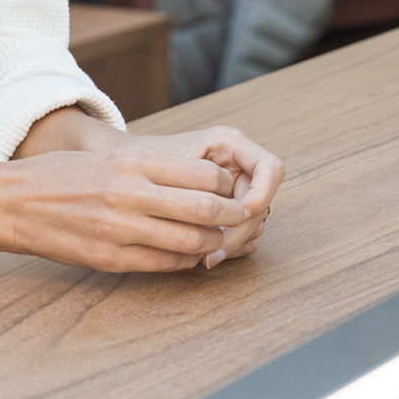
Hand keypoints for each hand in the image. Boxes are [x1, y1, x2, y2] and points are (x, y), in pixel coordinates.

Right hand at [0, 142, 250, 273]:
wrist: (11, 202)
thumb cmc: (60, 175)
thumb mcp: (107, 157)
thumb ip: (152, 169)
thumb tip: (204, 185)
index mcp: (130, 160)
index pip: (203, 174)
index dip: (226, 186)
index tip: (230, 190)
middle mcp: (129, 192)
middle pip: (205, 209)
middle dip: (232, 217)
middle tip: (240, 220)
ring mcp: (120, 228)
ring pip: (190, 241)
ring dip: (212, 244)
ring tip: (216, 241)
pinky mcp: (110, 258)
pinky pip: (164, 264)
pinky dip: (185, 262)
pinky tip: (187, 256)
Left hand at [130, 125, 283, 266]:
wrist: (128, 167)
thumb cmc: (144, 160)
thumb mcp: (167, 168)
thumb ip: (196, 186)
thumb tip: (224, 222)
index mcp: (230, 144)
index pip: (270, 169)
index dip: (261, 194)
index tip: (240, 214)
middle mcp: (238, 164)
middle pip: (262, 203)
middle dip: (241, 230)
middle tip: (214, 253)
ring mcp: (237, 188)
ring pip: (255, 223)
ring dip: (235, 243)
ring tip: (206, 255)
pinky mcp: (230, 209)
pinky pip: (245, 233)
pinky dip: (230, 247)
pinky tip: (208, 254)